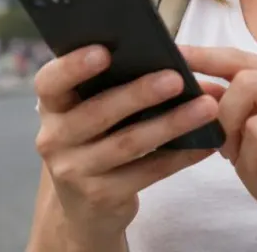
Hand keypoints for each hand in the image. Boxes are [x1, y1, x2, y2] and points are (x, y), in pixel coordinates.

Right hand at [33, 45, 225, 246]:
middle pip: (97, 112)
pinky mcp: (101, 196)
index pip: (50, 82)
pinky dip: (180, 156)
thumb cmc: (97, 137)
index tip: (104, 51)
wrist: (84, 206)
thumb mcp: (90, 109)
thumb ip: (112, 83)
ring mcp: (74, 171)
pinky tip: (206, 142)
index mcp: (53, 106)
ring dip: (171, 123)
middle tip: (176, 78)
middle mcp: (55, 138)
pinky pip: (147, 172)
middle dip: (139, 93)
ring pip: (128, 143)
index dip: (73, 66)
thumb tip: (169, 54)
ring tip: (206, 107)